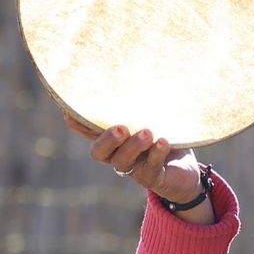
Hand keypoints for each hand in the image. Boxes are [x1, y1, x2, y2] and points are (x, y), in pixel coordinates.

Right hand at [68, 112, 205, 207]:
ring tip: (147, 133)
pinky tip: (163, 142)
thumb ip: (140, 105)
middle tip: (120, 128)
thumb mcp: (151, 119)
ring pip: (123, 161)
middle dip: (107, 140)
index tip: (69, 111)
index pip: (88, 131)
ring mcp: (133, 169)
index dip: (77, 123)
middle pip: (99, 152)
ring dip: (133, 146)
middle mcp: (117, 155)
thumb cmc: (163, 137)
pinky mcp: (152, 178)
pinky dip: (156, 154)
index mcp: (112, 140)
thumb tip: (136, 75)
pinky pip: (150, 168)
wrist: (185, 170)